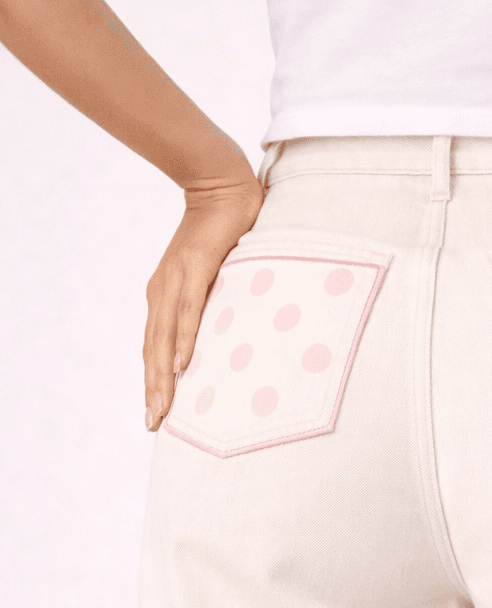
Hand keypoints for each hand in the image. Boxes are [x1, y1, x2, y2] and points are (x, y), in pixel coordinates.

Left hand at [144, 167, 265, 430]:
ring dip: (163, 375)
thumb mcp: (211, 277)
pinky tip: (182, 363)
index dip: (153, 382)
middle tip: (153, 424)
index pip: (154, 347)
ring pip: (165, 337)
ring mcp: (177, 280)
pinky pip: (189, 310)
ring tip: (162, 406)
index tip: (154, 415)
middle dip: (153, 389)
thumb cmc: (221, 234)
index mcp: (164, 296)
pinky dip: (183, 338)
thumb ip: (209, 304)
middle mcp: (163, 291)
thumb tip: (220, 337)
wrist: (222, 184)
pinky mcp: (196, 267)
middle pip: (154, 350)